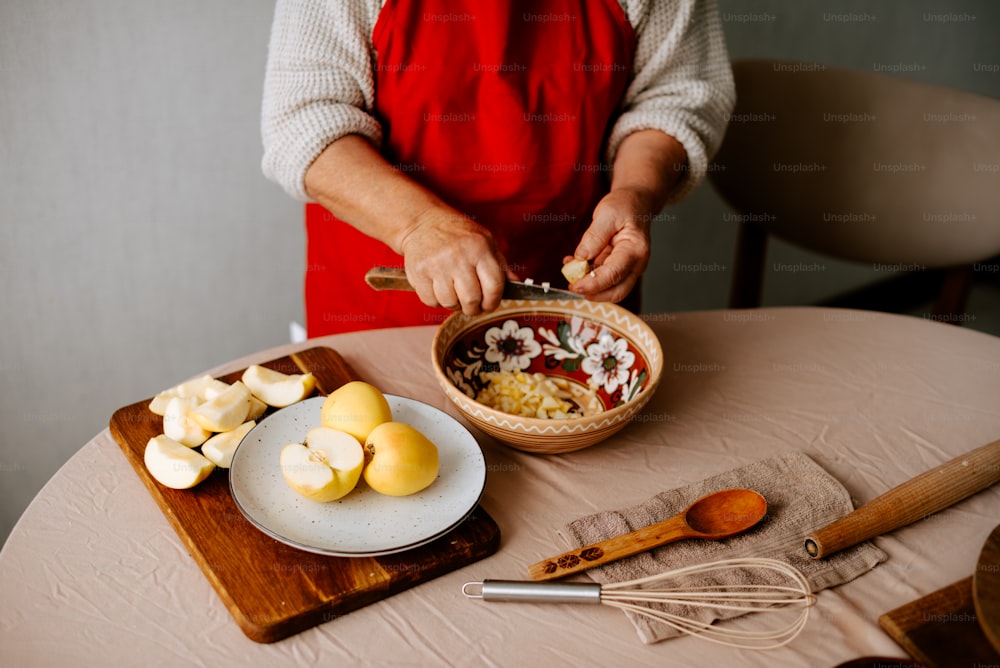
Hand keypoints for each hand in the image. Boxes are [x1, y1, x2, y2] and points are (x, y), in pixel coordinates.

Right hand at [398, 206, 508, 314]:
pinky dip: (436, 301)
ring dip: (454, 304)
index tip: (489, 304)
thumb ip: (501, 265)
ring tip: (454, 293)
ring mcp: (437, 265)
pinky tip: (438, 289)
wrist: (423, 222)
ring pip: (450, 303)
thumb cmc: (458, 234)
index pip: (494, 286)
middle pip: (471, 300)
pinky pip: (431, 301)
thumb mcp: (486, 241)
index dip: (493, 302)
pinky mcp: (418, 272)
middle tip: (472, 305)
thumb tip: (516, 285)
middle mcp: (458, 257)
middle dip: (474, 308)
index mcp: (480, 249)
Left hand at [565, 187, 653, 301]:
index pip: (614, 274)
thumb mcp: (607, 214)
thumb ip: (594, 236)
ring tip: (570, 270)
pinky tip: (574, 264)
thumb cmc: (624, 206)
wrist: (635, 203)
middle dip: (593, 294)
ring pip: (609, 288)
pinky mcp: (618, 268)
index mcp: (635, 250)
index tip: (575, 285)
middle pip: (617, 292)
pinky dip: (587, 276)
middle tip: (572, 286)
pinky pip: (603, 278)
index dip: (593, 284)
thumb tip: (581, 257)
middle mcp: (635, 264)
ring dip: (588, 285)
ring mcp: (628, 268)